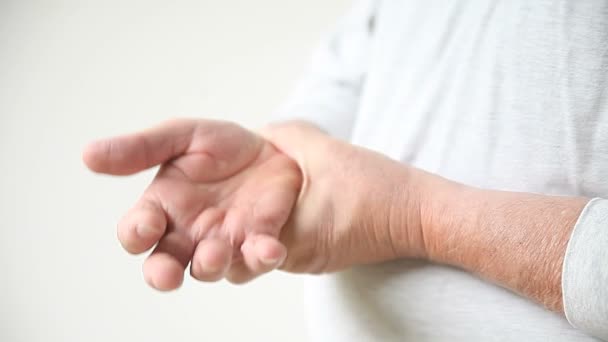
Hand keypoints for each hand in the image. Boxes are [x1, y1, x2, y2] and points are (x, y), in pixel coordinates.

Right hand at [83, 119, 425, 289]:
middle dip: (162, 273)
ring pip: (209, 268)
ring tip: (215, 253)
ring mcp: (225, 242)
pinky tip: (267, 247)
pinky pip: (256, 259)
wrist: (278, 150)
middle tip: (166, 274)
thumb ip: (142, 147)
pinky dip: (261, 256)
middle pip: (166, 264)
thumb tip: (88, 155)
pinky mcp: (260, 245)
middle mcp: (190, 232)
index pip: (139, 228)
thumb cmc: (227, 147)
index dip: (136, 231)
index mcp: (166, 205)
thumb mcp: (185, 136)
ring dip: (210, 264)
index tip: (144, 225)